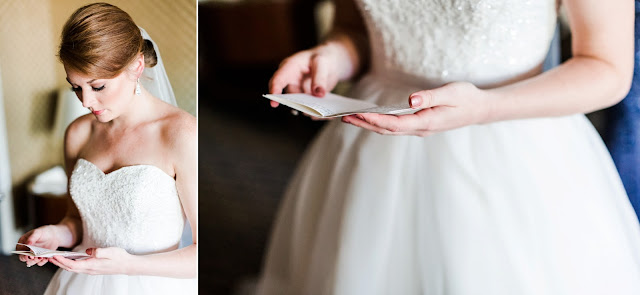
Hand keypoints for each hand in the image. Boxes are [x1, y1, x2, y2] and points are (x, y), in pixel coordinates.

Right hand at [17, 225, 60, 267]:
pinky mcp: (39, 257)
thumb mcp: (37, 232)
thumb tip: (27, 244)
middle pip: (24, 258)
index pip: (20, 251)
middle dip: (30, 259)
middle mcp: (26, 250)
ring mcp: (33, 254)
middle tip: (36, 257)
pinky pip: (39, 263)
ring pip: (31, 262)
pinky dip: (42, 262)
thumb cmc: (44, 232)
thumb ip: (31, 238)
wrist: (54, 235)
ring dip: (35, 261)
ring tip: (42, 257)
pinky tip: (46, 258)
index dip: (23, 255)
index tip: (29, 255)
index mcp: (22, 243)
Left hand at [48, 247, 132, 274]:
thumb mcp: (111, 252)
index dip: (62, 260)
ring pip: (72, 268)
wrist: (127, 265)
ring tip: (54, 258)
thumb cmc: (120, 257)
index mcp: (92, 265)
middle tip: (48, 257)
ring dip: (62, 264)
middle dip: (58, 263)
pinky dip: (69, 264)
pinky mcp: (92, 268)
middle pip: (69, 268)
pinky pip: (77, 267)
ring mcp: (90, 270)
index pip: (72, 264)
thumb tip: (88, 250)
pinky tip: (68, 259)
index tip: (53, 255)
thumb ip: (99, 251)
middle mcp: (89, 269)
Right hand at [269, 44, 342, 106]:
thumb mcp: (321, 62)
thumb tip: (318, 93)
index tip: (274, 103)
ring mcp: (298, 91)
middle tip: (306, 111)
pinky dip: (315, 112)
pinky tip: (324, 114)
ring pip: (298, 105)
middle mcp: (290, 81)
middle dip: (295, 105)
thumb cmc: (322, 57)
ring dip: (307, 110)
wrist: (330, 62)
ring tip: (318, 113)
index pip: (278, 80)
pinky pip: (308, 108)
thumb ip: (319, 77)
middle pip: (287, 97)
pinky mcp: (306, 99)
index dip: (274, 91)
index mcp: (289, 67)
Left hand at [342, 82, 491, 135]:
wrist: (480, 109)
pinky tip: (369, 118)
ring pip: (389, 130)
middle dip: (365, 124)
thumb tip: (410, 100)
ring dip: (369, 125)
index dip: (375, 121)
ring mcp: (420, 129)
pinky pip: (395, 127)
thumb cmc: (466, 98)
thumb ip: (430, 97)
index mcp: (427, 122)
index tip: (358, 115)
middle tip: (344, 118)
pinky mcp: (419, 125)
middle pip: (387, 129)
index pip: (395, 124)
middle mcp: (421, 129)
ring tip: (350, 118)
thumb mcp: (451, 92)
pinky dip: (379, 123)